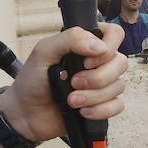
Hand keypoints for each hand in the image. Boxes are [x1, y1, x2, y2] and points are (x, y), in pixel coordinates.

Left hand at [0, 24, 127, 142]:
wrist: (26, 114)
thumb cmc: (32, 80)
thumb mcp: (44, 52)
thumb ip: (70, 39)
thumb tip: (99, 46)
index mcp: (86, 44)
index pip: (115, 34)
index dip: (108, 47)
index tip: (87, 60)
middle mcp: (98, 63)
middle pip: (121, 63)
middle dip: (97, 78)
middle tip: (74, 82)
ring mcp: (102, 84)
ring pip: (118, 86)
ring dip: (93, 96)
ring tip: (71, 100)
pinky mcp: (103, 105)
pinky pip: (117, 105)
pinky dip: (100, 110)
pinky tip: (82, 112)